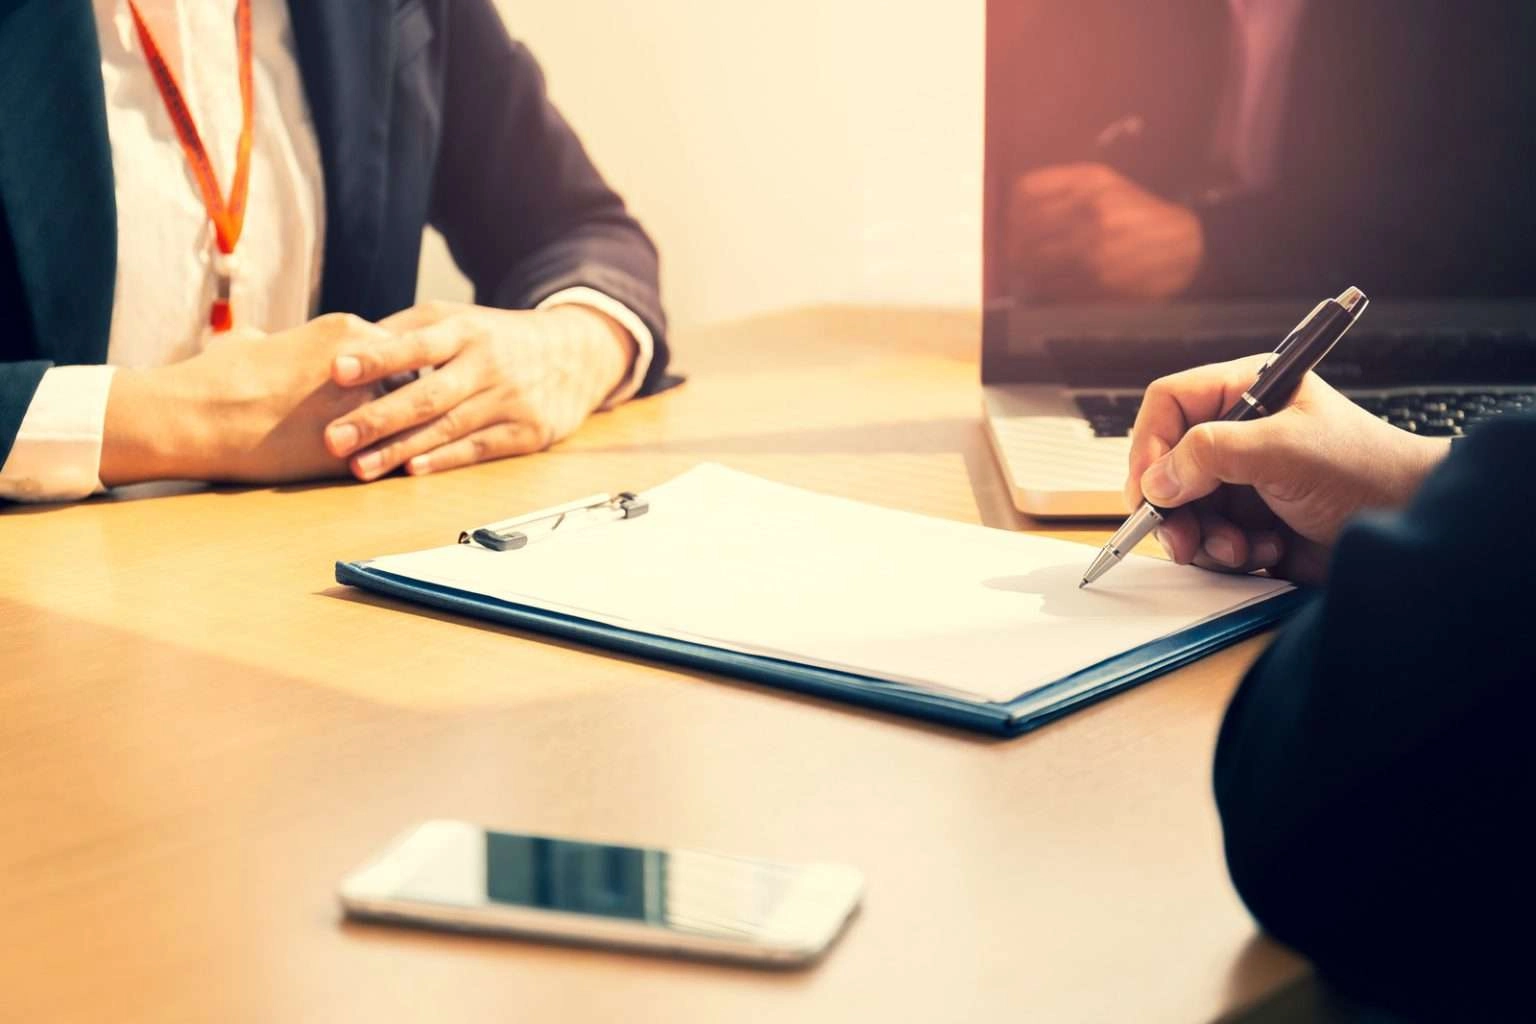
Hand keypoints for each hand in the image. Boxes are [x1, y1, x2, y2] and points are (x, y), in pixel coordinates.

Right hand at [102, 314, 390, 485]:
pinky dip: (394, 463)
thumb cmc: (217, 375)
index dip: (396, 371)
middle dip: (413, 401)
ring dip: (409, 434)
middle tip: (414, 415)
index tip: (394, 384)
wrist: (195, 416)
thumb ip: (289, 343)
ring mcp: (364, 411)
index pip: (400, 351)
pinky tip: (392, 468)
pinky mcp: (355, 452)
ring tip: (408, 444)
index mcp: (348, 332)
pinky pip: (393, 459)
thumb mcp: (259, 340)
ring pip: (412, 424)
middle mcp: (366, 368)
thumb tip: (280, 346)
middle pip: (416, 384)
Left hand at [321, 302, 635, 480]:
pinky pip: (478, 448)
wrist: (576, 354)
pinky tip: (412, 471)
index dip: (377, 358)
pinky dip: (445, 460)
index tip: (337, 370)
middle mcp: (488, 363)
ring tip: (358, 466)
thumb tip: (342, 349)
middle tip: (333, 438)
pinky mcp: (527, 432)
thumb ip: (405, 333)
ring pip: (448, 428)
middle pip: (427, 394)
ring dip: (400, 450)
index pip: (416, 344)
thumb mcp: (458, 320)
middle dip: (377, 418)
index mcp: (465, 330)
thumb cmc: (495, 339)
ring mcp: (510, 399)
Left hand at [1008, 162, 1203, 300]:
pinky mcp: (1100, 283)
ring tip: (1025, 273)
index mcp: (1090, 182)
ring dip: (1024, 271)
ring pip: (1034, 264)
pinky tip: (1045, 288)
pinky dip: (1042, 291)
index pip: (1026, 193)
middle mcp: (1092, 212)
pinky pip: (1053, 289)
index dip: (1011, 210)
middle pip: (1024, 232)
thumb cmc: (1138, 213)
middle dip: (1014, 246)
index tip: (1010, 221)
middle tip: (1013, 254)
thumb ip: (1061, 186)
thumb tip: (1013, 205)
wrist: (1185, 246)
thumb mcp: (1105, 182)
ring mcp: (1095, 249)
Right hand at [1125, 357, 1450, 583]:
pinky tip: (1266, 552)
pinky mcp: (1249, 520)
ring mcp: (1241, 479)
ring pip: (1184, 509)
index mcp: (1245, 392)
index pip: (1169, 405)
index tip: (1148, 490)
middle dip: (1174, 507)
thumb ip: (1213, 454)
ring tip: (1242, 549)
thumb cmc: (1366, 469)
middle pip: (1166, 466)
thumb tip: (1157, 479)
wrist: (1409, 521)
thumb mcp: (1285, 450)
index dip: (1150, 446)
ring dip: (1204, 537)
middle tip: (1182, 538)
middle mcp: (1237, 433)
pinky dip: (1228, 554)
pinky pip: (1209, 539)